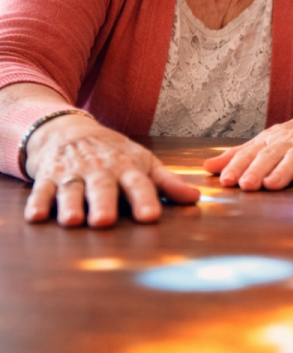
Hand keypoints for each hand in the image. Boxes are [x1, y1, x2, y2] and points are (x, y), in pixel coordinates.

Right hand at [24, 115, 199, 226]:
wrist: (70, 130)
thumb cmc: (114, 154)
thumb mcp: (143, 162)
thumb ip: (168, 183)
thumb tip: (196, 199)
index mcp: (127, 167)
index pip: (138, 183)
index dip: (145, 199)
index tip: (150, 217)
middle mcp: (100, 170)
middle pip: (103, 187)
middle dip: (104, 203)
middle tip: (106, 221)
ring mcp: (72, 172)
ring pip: (72, 190)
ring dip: (71, 205)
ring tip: (73, 222)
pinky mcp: (47, 178)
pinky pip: (41, 190)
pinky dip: (37, 203)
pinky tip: (36, 216)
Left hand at [202, 100, 292, 190]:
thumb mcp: (270, 141)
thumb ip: (240, 155)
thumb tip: (207, 167)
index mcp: (273, 138)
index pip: (252, 151)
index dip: (239, 165)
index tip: (225, 180)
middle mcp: (291, 139)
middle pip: (272, 154)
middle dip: (257, 169)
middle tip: (245, 185)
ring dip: (283, 170)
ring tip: (272, 185)